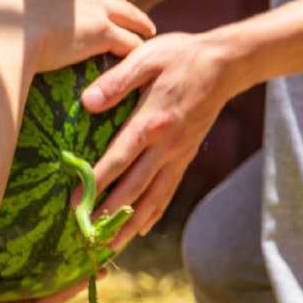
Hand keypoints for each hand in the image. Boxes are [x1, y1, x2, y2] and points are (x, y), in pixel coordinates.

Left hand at [80, 32, 236, 249]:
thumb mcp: (146, 57)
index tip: (77, 202)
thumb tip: (88, 103)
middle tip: (86, 235)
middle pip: (135, 187)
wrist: (226, 64)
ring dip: (131, 224)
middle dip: (110, 214)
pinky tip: (142, 229)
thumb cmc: (180, 56)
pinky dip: (155, 213)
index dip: (97, 183)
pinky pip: (169, 191)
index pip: (120, 158)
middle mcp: (166, 145)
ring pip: (153, 197)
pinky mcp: (186, 156)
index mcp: (152, 121)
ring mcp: (179, 154)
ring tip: (111, 246)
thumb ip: (116, 81)